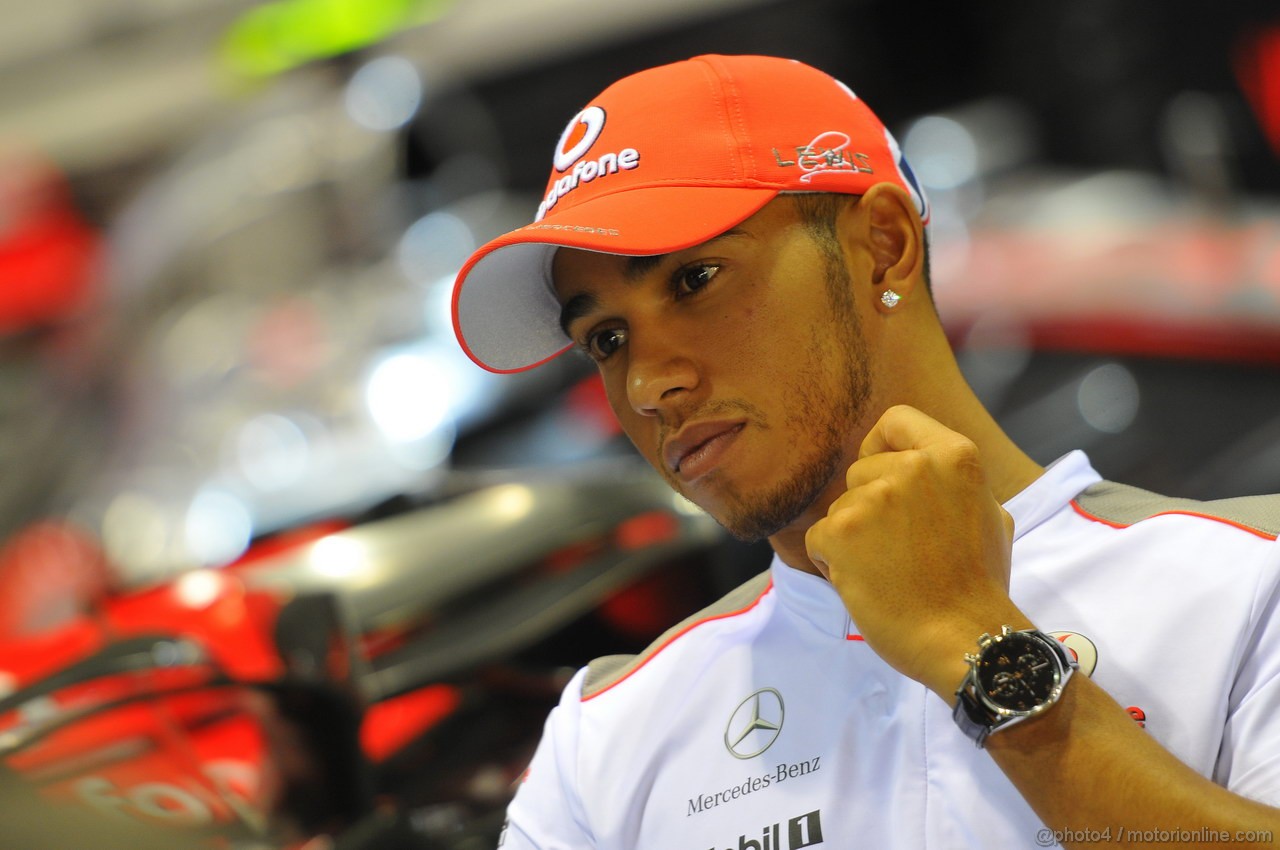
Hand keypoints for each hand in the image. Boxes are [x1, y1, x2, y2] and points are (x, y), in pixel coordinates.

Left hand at [804, 405, 1027, 699]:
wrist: (965, 637)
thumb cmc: (979, 584)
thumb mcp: (988, 514)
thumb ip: (952, 481)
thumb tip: (923, 465)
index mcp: (954, 455)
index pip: (897, 420)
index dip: (883, 446)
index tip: (885, 475)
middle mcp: (913, 467)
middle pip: (863, 471)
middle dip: (870, 506)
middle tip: (902, 549)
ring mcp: (874, 499)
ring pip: (840, 508)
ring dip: (853, 539)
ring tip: (889, 571)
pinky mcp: (840, 532)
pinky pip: (820, 538)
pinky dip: (833, 563)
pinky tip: (868, 585)